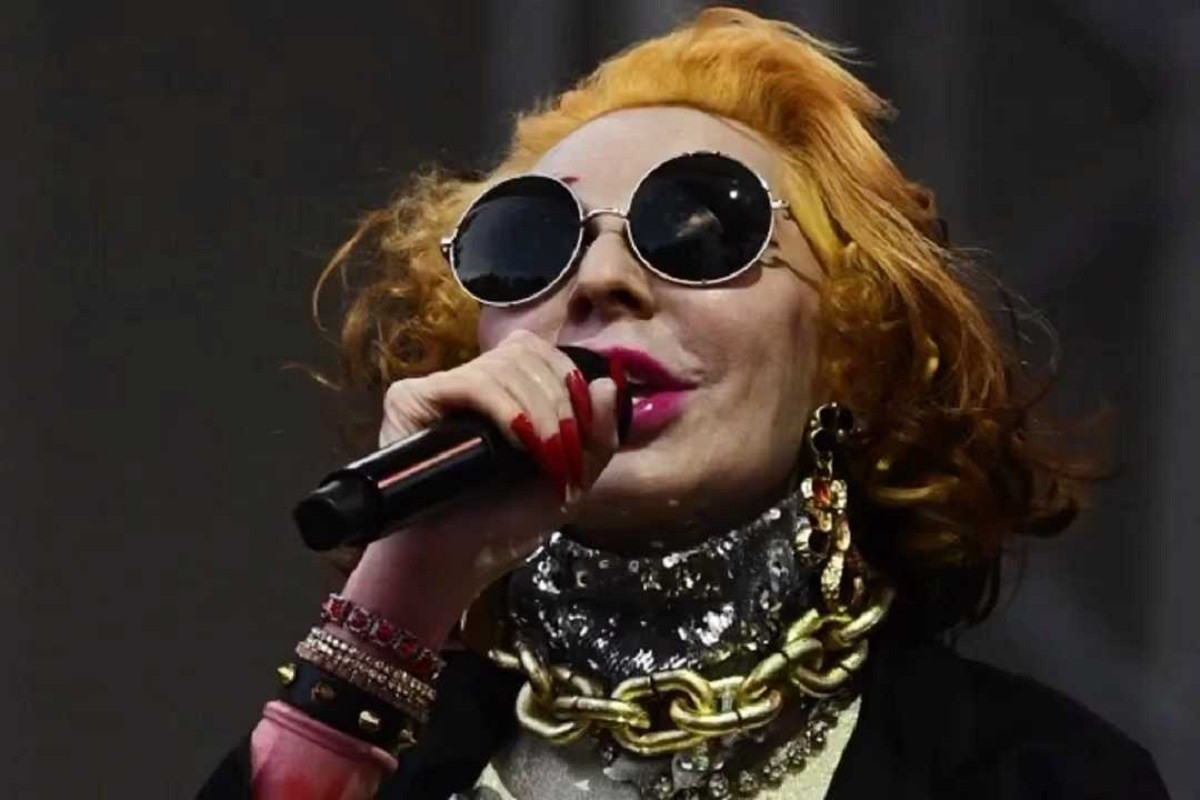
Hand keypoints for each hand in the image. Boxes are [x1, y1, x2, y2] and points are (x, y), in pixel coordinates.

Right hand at [338, 330, 624, 647]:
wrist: (458, 564)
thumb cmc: (506, 524)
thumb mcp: (570, 479)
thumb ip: (598, 436)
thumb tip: (607, 383)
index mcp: (506, 393)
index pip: (541, 353)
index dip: (569, 380)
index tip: (583, 430)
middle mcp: (470, 383)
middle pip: (524, 352)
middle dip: (558, 399)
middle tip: (564, 450)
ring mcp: (438, 389)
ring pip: (502, 366)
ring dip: (538, 410)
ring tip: (545, 455)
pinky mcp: (410, 400)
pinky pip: (469, 384)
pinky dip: (505, 408)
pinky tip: (519, 439)